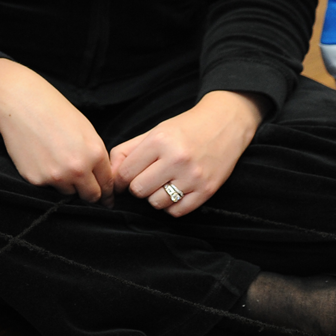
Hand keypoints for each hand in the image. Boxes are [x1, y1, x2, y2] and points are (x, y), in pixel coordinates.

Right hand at [0, 58, 113, 204]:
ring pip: (68, 192)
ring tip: (54, 161)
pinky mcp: (36, 180)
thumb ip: (96, 156)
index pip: (107, 184)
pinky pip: (47, 186)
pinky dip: (46, 177)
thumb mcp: (86, 130)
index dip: (106, 191)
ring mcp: (56, 176)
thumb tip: (100, 179)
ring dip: (65, 184)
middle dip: (89, 193)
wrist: (20, 104)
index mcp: (94, 154)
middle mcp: (77, 169)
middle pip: (91, 196)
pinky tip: (39, 158)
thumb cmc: (54, 111)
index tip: (104, 196)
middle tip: (82, 186)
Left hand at [110, 90, 262, 215]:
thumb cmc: (184, 129)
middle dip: (138, 187)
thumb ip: (126, 153)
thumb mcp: (153, 133)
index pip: (125, 173)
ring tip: (162, 183)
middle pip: (139, 190)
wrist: (224, 124)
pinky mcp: (207, 190)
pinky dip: (171, 206)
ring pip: (156, 203)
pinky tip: (174, 191)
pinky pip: (177, 211)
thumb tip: (111, 178)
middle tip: (146, 178)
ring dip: (154, 196)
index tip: (126, 176)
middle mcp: (177, 159)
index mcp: (159, 141)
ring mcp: (193, 176)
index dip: (122, 178)